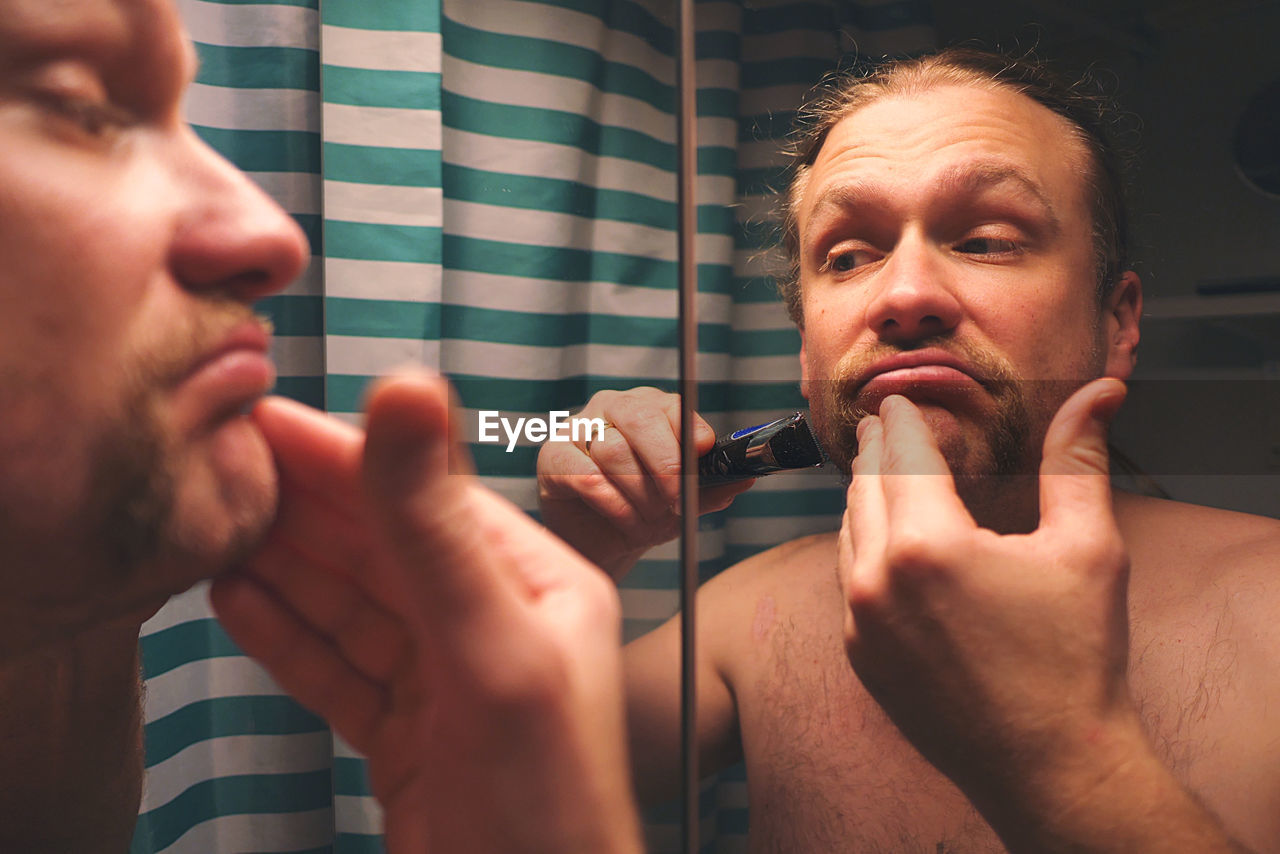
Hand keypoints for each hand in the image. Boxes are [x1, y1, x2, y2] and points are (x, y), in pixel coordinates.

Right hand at [211, 372, 642, 853]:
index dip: (343, 456)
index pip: (426, 497)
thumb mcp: (489, 651)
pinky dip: (288, 636)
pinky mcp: (408, 735)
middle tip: (226, 470)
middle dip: (305, 507)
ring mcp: (447, 680)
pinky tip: (241, 602)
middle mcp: (495, 621)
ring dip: (287, 567)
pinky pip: (338, 669)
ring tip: (221, 530)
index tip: (268, 420)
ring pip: (353, 605)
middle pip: (383, 546)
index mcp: (537, 584)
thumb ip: (434, 529)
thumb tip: (407, 392)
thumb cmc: (548, 808)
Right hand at [537, 387, 752, 578]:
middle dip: (666, 466)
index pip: (673, 405)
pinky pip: (586, 476)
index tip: (702, 463)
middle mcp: (614, 408)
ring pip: (614, 450)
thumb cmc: (643, 511)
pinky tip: (625, 521)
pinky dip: (613, 505)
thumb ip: (712, 488)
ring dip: (638, 495)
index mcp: (651, 408)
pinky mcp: (553, 456)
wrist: (600, 542)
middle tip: (677, 503)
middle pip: (641, 418)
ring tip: (648, 522)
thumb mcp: (685, 503)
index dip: (690, 434)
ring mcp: (579, 428)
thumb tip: (745, 478)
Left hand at [839, 378, 1142, 831]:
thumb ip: (1076, 461)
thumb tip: (1097, 394)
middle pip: (865, 488)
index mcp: (927, 545)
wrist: (1053, 767)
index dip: (901, 420)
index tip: (894, 398)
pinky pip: (847, 581)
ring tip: (877, 471)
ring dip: (862, 496)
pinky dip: (859, 548)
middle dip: (875, 450)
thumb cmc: (1077, 660)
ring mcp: (860, 623)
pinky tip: (878, 538)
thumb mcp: (1087, 548)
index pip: (902, 455)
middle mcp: (877, 581)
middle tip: (880, 423)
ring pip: (848, 533)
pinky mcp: (859, 656)